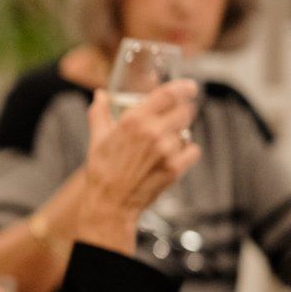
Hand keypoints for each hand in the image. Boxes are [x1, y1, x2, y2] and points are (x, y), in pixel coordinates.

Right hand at [81, 82, 200, 217]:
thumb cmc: (102, 172)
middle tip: (176, 118)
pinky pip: (193, 151)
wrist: (109, 204)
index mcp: (134, 120)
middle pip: (185, 111)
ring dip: (180, 134)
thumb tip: (100, 95)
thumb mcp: (97, 138)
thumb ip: (100, 112)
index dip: (183, 88)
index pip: (169, 94)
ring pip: (187, 132)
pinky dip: (187, 152)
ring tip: (165, 145)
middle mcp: (152, 132)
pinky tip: (174, 157)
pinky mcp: (175, 168)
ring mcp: (166, 151)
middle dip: (182, 112)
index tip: (188, 87)